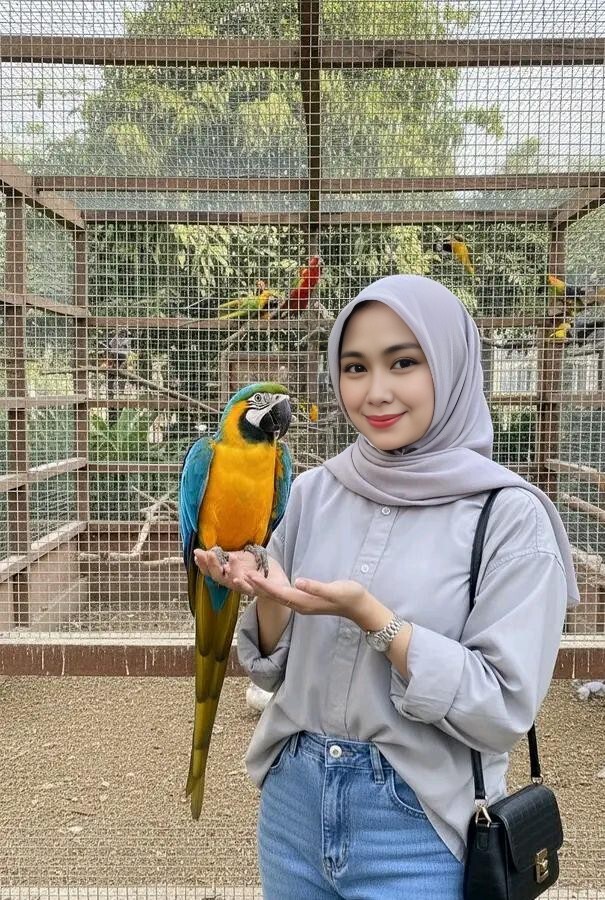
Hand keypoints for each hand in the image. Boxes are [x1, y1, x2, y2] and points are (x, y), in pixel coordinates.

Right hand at [194, 548, 288, 594]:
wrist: (280, 580)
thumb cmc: (258, 568)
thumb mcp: (241, 558)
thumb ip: (226, 556)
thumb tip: (206, 550)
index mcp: (230, 576)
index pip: (212, 572)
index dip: (204, 565)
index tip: (197, 554)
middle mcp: (236, 584)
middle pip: (221, 579)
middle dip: (214, 567)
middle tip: (210, 554)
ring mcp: (250, 589)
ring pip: (237, 585)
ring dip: (233, 573)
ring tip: (231, 558)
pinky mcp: (264, 591)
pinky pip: (257, 589)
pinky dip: (251, 583)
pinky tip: (248, 574)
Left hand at [243, 573, 374, 621]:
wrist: (359, 607)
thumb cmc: (349, 596)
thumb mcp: (334, 590)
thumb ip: (316, 587)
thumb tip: (298, 582)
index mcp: (304, 602)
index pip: (279, 593)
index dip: (263, 585)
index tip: (249, 576)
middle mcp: (300, 605)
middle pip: (273, 596)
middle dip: (257, 586)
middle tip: (240, 575)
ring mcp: (302, 604)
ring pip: (277, 597)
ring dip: (262, 588)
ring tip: (247, 578)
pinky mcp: (305, 601)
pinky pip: (283, 596)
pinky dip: (272, 589)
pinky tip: (266, 583)